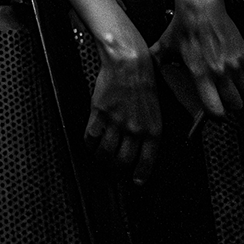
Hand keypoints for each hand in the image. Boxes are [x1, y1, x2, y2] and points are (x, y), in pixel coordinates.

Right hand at [86, 41, 161, 183]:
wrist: (129, 62)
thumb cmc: (144, 80)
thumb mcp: (155, 109)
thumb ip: (148, 128)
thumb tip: (140, 145)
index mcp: (153, 130)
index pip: (146, 161)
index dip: (140, 174)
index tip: (136, 181)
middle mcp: (135, 129)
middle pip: (123, 160)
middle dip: (117, 169)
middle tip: (113, 169)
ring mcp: (116, 122)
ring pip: (106, 152)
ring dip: (101, 159)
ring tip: (99, 158)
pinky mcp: (100, 113)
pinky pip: (91, 136)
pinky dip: (88, 144)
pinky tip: (89, 143)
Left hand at [153, 0, 243, 119]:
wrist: (201, 6)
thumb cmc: (184, 25)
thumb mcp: (165, 46)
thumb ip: (158, 61)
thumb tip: (148, 69)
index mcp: (199, 74)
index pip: (215, 109)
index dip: (215, 115)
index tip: (214, 112)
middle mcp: (219, 72)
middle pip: (235, 105)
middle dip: (230, 105)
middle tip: (225, 99)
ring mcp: (234, 65)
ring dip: (241, 94)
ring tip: (233, 88)